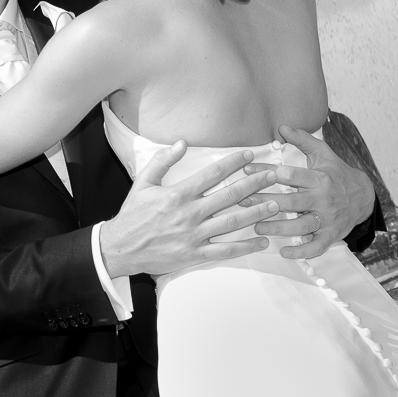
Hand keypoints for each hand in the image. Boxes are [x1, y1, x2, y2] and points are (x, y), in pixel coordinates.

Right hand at [100, 144, 279, 277]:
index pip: (212, 174)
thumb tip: (181, 143)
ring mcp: (195, 235)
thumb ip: (162, 161)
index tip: (249, 154)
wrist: (122, 247)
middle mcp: (190, 213)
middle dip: (254, 184)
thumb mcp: (143, 182)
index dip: (233, 163)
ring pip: (233, 222)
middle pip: (229, 196)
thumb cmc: (133, 214)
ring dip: (257, 213)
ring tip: (275, 204)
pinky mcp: (196, 254)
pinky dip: (246, 247)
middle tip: (273, 176)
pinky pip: (226, 250)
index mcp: (178, 194)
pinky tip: (262, 241)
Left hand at [241, 125, 376, 258]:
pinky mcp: (331, 234)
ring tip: (256, 226)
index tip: (246, 171)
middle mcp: (323, 199)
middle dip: (264, 201)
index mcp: (319, 178)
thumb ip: (302, 140)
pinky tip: (284, 252)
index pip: (289, 175)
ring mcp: (327, 219)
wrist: (364, 196)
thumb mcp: (322, 153)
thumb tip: (282, 126)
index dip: (266, 172)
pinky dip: (302, 251)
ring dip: (278, 228)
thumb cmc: (336, 172)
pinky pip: (317, 246)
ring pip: (300, 225)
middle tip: (241, 201)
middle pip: (291, 202)